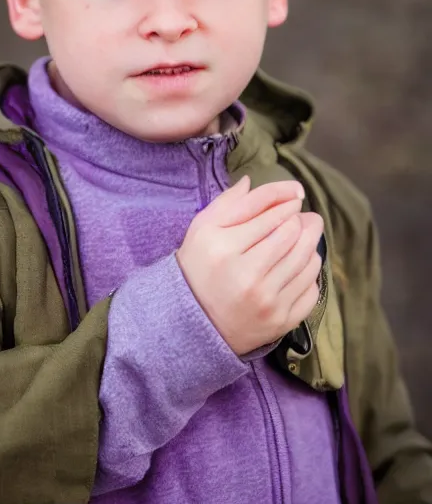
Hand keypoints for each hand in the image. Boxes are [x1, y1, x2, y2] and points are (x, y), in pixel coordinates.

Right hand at [176, 176, 323, 355]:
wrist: (194, 323)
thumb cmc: (199, 268)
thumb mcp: (202, 230)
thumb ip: (227, 203)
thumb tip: (252, 180)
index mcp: (224, 248)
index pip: (270, 213)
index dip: (286, 199)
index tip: (294, 195)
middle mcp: (247, 275)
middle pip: (293, 233)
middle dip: (302, 219)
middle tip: (301, 215)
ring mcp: (266, 301)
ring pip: (307, 259)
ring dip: (310, 241)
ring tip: (305, 235)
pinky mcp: (281, 321)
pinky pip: (311, 288)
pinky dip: (310, 271)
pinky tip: (300, 264)